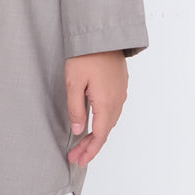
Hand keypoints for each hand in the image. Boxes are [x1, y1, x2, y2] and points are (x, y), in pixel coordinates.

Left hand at [64, 49, 128, 166]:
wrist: (104, 33)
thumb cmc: (86, 55)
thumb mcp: (74, 82)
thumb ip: (76, 108)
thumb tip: (79, 130)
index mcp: (106, 103)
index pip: (99, 135)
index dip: (89, 151)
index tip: (78, 161)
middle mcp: (118, 100)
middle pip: (106, 131)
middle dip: (91, 146)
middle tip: (76, 157)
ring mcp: (121, 92)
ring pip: (110, 121)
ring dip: (97, 134)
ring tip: (82, 143)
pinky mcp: (120, 84)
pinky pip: (113, 109)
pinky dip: (103, 121)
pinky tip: (93, 122)